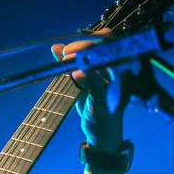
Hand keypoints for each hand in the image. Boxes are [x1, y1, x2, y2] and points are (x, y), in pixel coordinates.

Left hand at [51, 29, 124, 150]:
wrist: (102, 134)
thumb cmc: (93, 107)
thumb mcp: (79, 83)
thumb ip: (68, 64)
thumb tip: (55, 47)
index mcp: (114, 64)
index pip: (106, 40)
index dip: (87, 38)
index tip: (67, 48)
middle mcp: (118, 70)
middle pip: (103, 45)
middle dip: (80, 45)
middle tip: (65, 53)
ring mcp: (114, 82)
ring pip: (98, 59)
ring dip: (78, 57)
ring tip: (65, 63)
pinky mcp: (106, 95)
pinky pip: (94, 79)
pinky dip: (82, 74)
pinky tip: (74, 76)